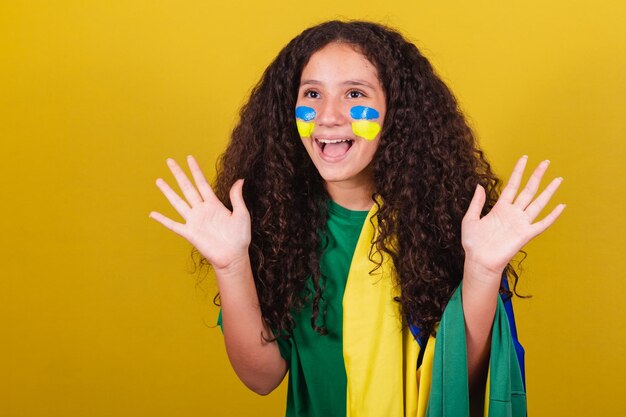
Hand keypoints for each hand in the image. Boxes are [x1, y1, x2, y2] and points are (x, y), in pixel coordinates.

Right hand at [149, 155, 250, 270]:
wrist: (233, 256)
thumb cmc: (240, 237)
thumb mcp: (242, 214)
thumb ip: (237, 197)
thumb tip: (240, 179)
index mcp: (214, 204)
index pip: (202, 183)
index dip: (195, 170)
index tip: (189, 158)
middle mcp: (201, 210)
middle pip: (187, 188)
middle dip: (178, 174)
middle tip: (169, 161)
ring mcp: (194, 221)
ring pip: (178, 202)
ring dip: (168, 192)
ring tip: (159, 180)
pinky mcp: (189, 233)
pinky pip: (173, 225)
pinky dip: (162, 220)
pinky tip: (152, 214)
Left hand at [461, 155, 564, 280]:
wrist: (478, 261)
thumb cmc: (473, 243)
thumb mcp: (470, 219)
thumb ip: (476, 203)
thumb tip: (479, 185)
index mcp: (500, 208)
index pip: (512, 185)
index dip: (518, 172)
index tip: (524, 158)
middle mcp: (513, 213)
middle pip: (528, 190)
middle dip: (537, 176)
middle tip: (546, 162)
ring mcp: (520, 223)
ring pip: (538, 203)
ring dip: (548, 191)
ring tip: (558, 179)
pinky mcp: (525, 235)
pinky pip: (542, 224)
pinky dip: (552, 216)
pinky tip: (561, 206)